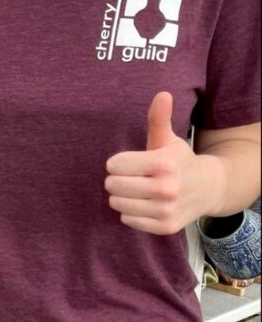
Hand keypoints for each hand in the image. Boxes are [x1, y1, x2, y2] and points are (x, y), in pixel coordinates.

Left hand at [104, 92, 212, 234]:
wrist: (208, 189)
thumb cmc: (179, 161)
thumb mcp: (168, 139)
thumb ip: (158, 118)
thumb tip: (162, 94)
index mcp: (163, 164)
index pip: (113, 165)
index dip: (117, 163)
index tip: (128, 163)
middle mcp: (166, 188)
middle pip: (112, 185)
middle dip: (117, 180)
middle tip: (131, 177)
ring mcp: (166, 209)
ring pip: (117, 204)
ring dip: (122, 197)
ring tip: (137, 191)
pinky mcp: (165, 227)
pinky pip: (127, 220)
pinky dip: (131, 213)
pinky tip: (144, 205)